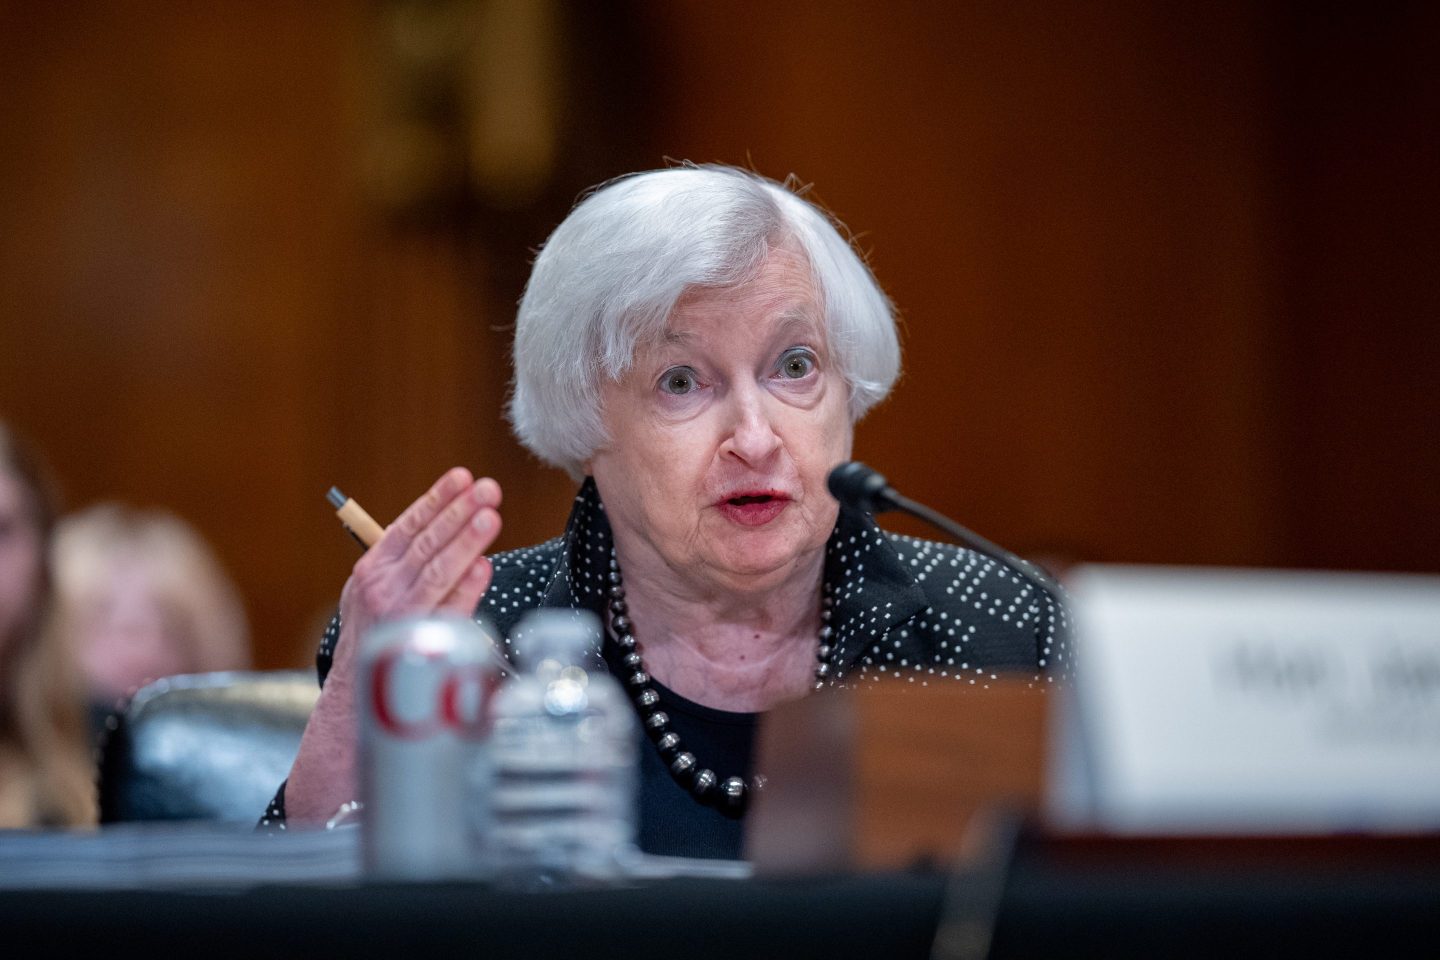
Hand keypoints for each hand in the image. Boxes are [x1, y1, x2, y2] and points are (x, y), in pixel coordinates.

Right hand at [284, 468, 503, 824]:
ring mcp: (397, 613)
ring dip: (465, 541)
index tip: (461, 476)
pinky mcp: (414, 640)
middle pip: (426, 543)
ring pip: (437, 570)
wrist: (354, 693)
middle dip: (458, 512)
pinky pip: (445, 609)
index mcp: (372, 567)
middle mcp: (381, 587)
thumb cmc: (378, 633)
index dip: (436, 499)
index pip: (408, 525)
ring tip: (491, 516)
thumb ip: (412, 563)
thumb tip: (462, 542)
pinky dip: (466, 587)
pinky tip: (484, 567)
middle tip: (487, 489)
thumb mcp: (380, 590)